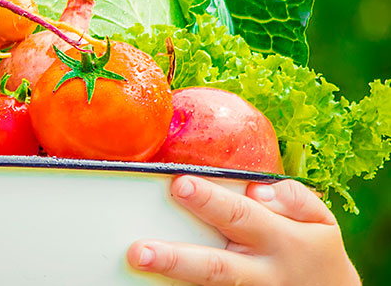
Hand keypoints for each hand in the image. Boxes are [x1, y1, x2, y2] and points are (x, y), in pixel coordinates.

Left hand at [127, 175, 360, 285]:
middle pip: (216, 266)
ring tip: (140, 265)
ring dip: (173, 278)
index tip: (179, 185)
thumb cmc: (314, 249)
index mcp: (281, 241)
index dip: (208, 201)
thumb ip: (292, 199)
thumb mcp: (320, 221)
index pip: (239, 216)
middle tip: (140, 250)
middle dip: (177, 259)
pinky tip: (153, 285)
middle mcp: (261, 272)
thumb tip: (256, 190)